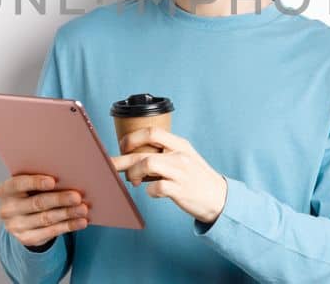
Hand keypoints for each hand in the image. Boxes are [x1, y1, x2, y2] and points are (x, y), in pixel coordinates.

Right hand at [0, 174, 89, 247]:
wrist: (20, 218)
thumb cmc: (29, 193)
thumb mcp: (27, 186)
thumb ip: (39, 179)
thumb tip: (69, 175)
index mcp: (5, 190)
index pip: (18, 184)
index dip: (35, 182)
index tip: (53, 181)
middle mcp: (7, 209)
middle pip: (36, 203)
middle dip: (59, 199)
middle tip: (77, 196)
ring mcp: (16, 226)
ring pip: (46, 219)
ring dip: (67, 213)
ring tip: (83, 209)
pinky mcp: (27, 238)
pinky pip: (51, 232)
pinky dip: (68, 226)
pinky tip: (81, 221)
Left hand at [110, 127, 228, 223]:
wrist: (219, 198)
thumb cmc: (196, 178)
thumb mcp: (184, 158)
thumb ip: (163, 154)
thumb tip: (134, 156)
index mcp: (180, 144)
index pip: (152, 132)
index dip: (133, 138)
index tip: (123, 146)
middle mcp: (180, 155)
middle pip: (143, 152)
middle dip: (122, 159)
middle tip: (110, 165)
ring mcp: (181, 172)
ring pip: (148, 164)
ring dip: (135, 173)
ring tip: (135, 181)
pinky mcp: (181, 190)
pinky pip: (156, 187)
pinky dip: (149, 191)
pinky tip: (152, 192)